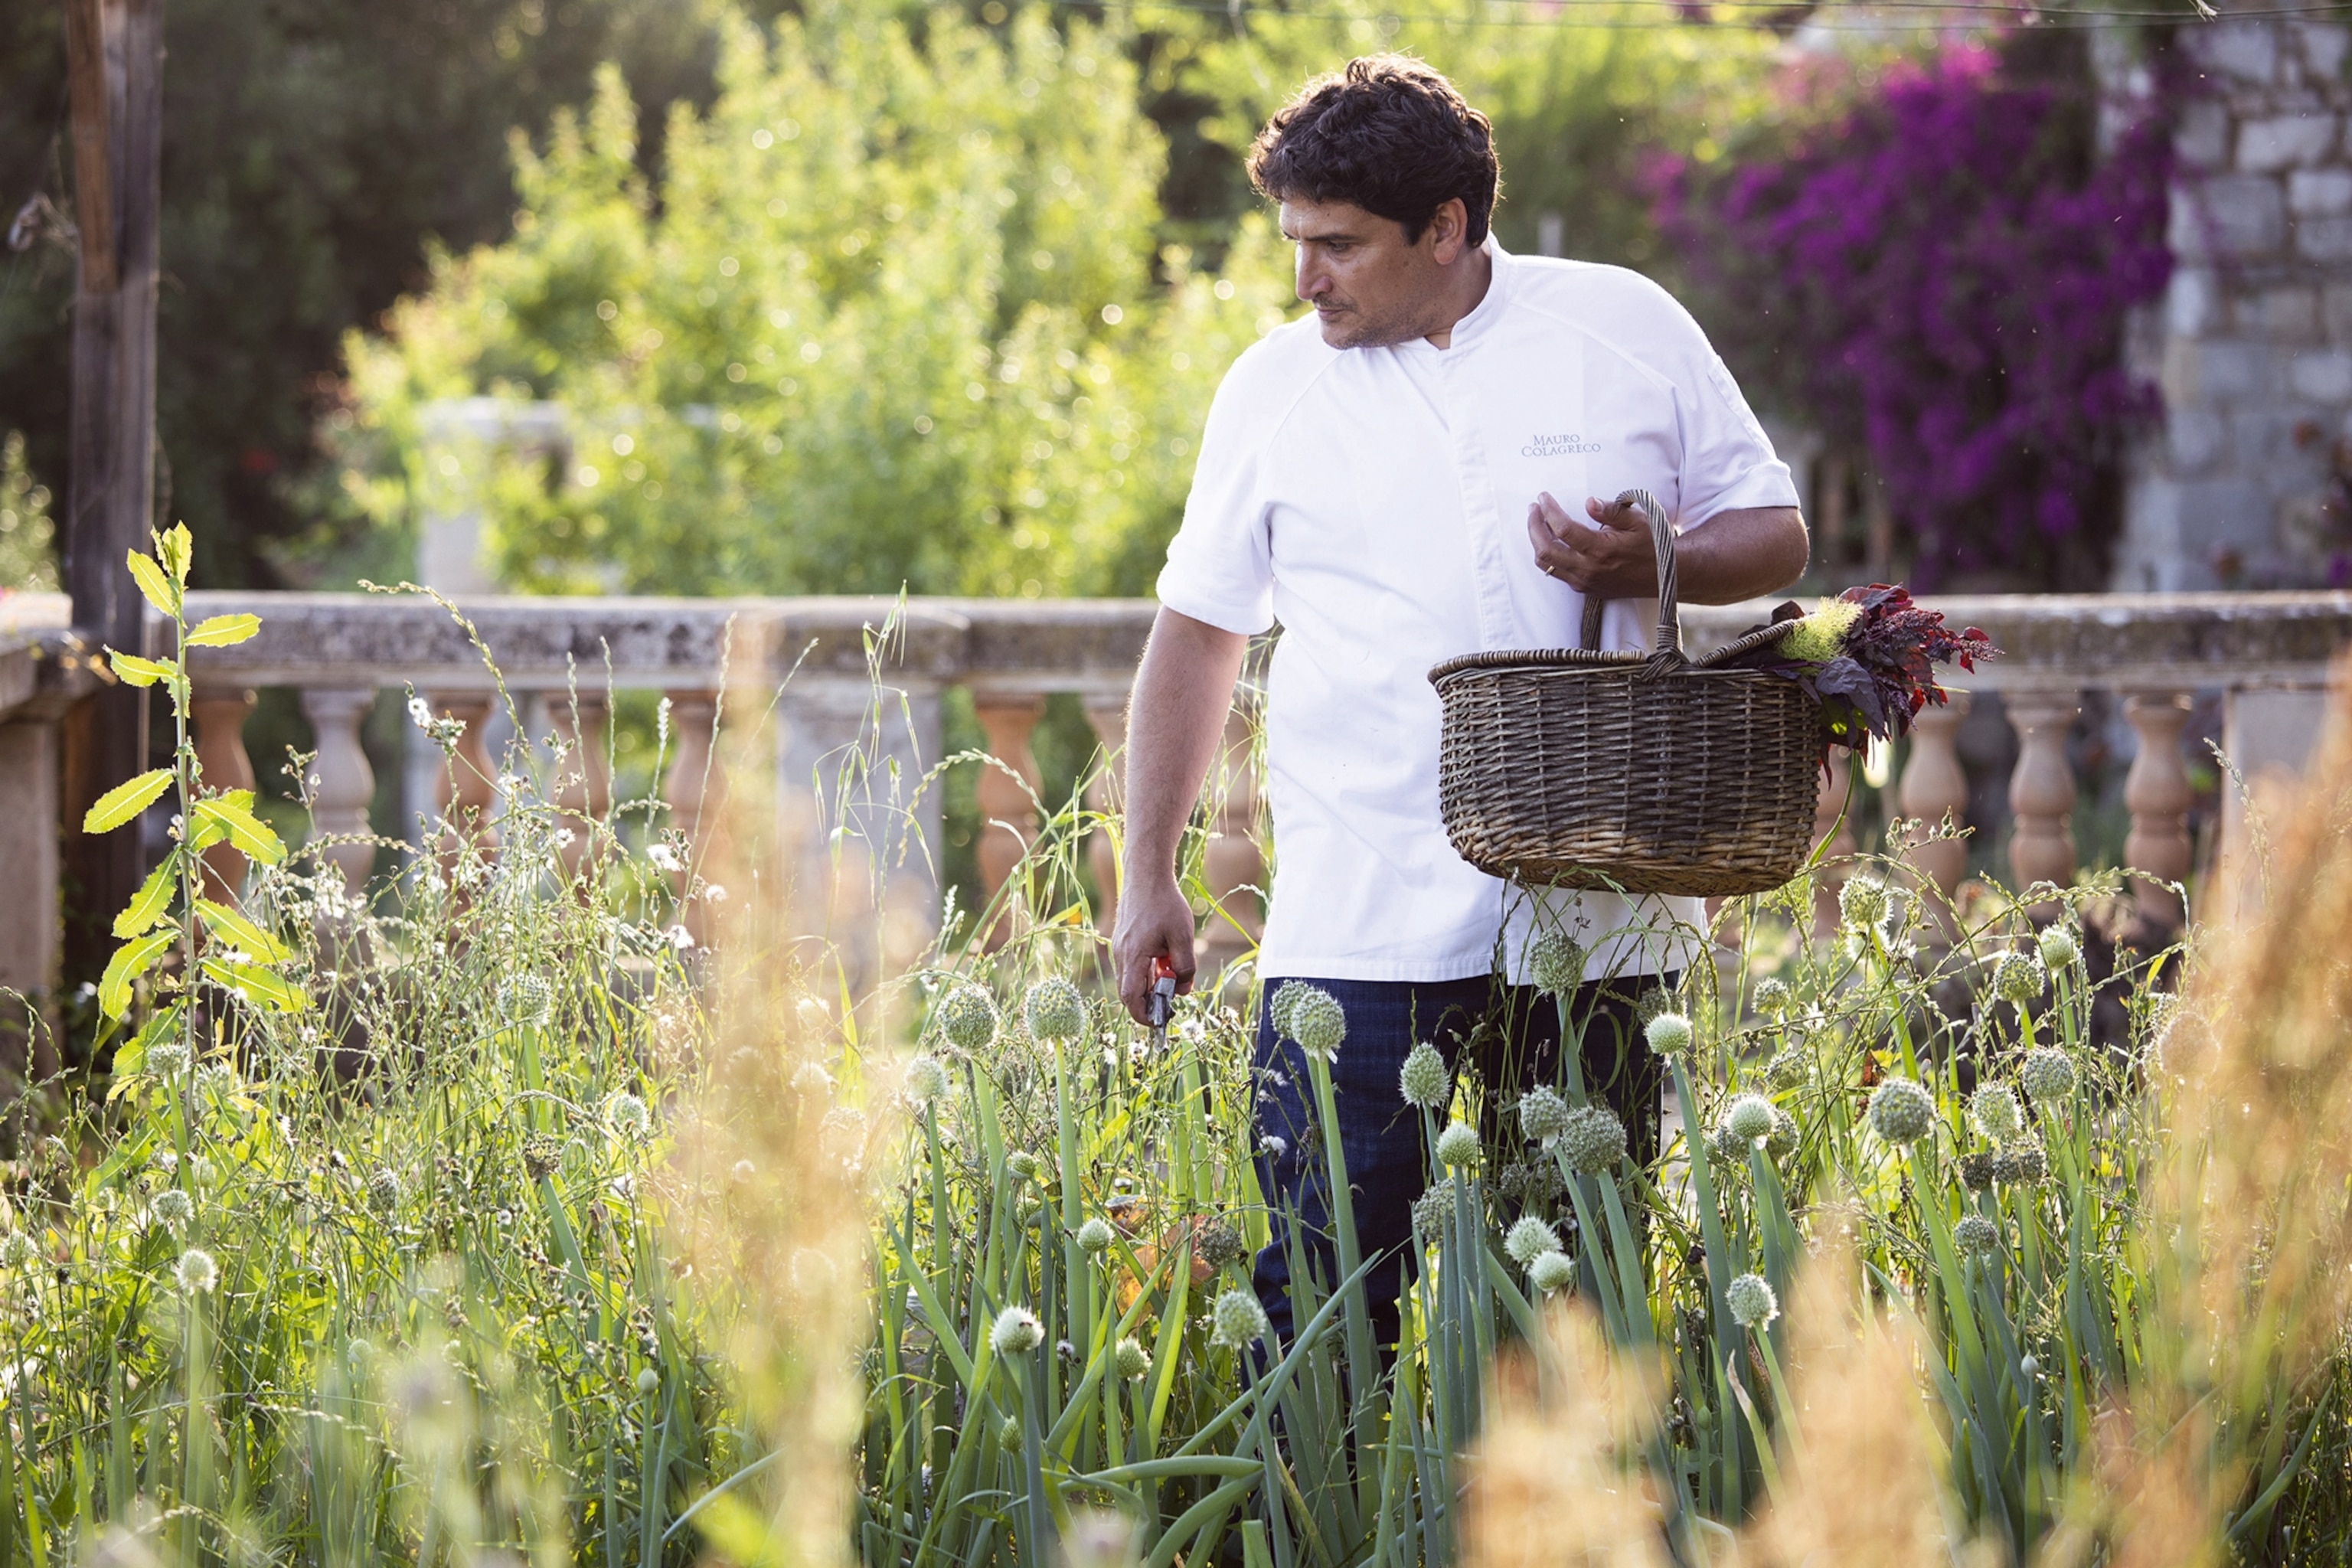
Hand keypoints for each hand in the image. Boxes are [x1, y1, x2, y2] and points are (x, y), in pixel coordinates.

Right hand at [1114, 871, 1196, 1024]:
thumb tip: (1183, 990)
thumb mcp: (1183, 936)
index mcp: (1133, 956)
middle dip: (1149, 1003)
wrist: (1145, 874)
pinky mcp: (1123, 942)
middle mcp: (1121, 955)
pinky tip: (1163, 962)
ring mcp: (1120, 949)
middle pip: (1129, 992)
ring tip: (1171, 976)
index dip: (1143, 1015)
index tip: (1160, 1021)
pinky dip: (1146, 973)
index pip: (1131, 998)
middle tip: (1170, 1004)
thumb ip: (1185, 966)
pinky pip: (1132, 968)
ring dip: (1150, 986)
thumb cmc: (1165, 902)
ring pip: (1131, 980)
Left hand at [1525, 492, 1660, 599]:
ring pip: (1546, 564)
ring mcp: (1584, 582)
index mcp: (1601, 551)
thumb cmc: (1652, 545)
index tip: (1543, 497)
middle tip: (1533, 508)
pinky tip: (1550, 539)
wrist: (1665, 576)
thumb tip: (1589, 502)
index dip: (1549, 511)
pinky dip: (1547, 555)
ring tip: (1537, 521)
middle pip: (1545, 550)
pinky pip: (1556, 572)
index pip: (1563, 530)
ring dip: (1537, 541)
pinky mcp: (1584, 588)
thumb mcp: (1638, 522)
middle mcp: (1588, 570)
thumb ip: (1612, 511)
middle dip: (1534, 526)